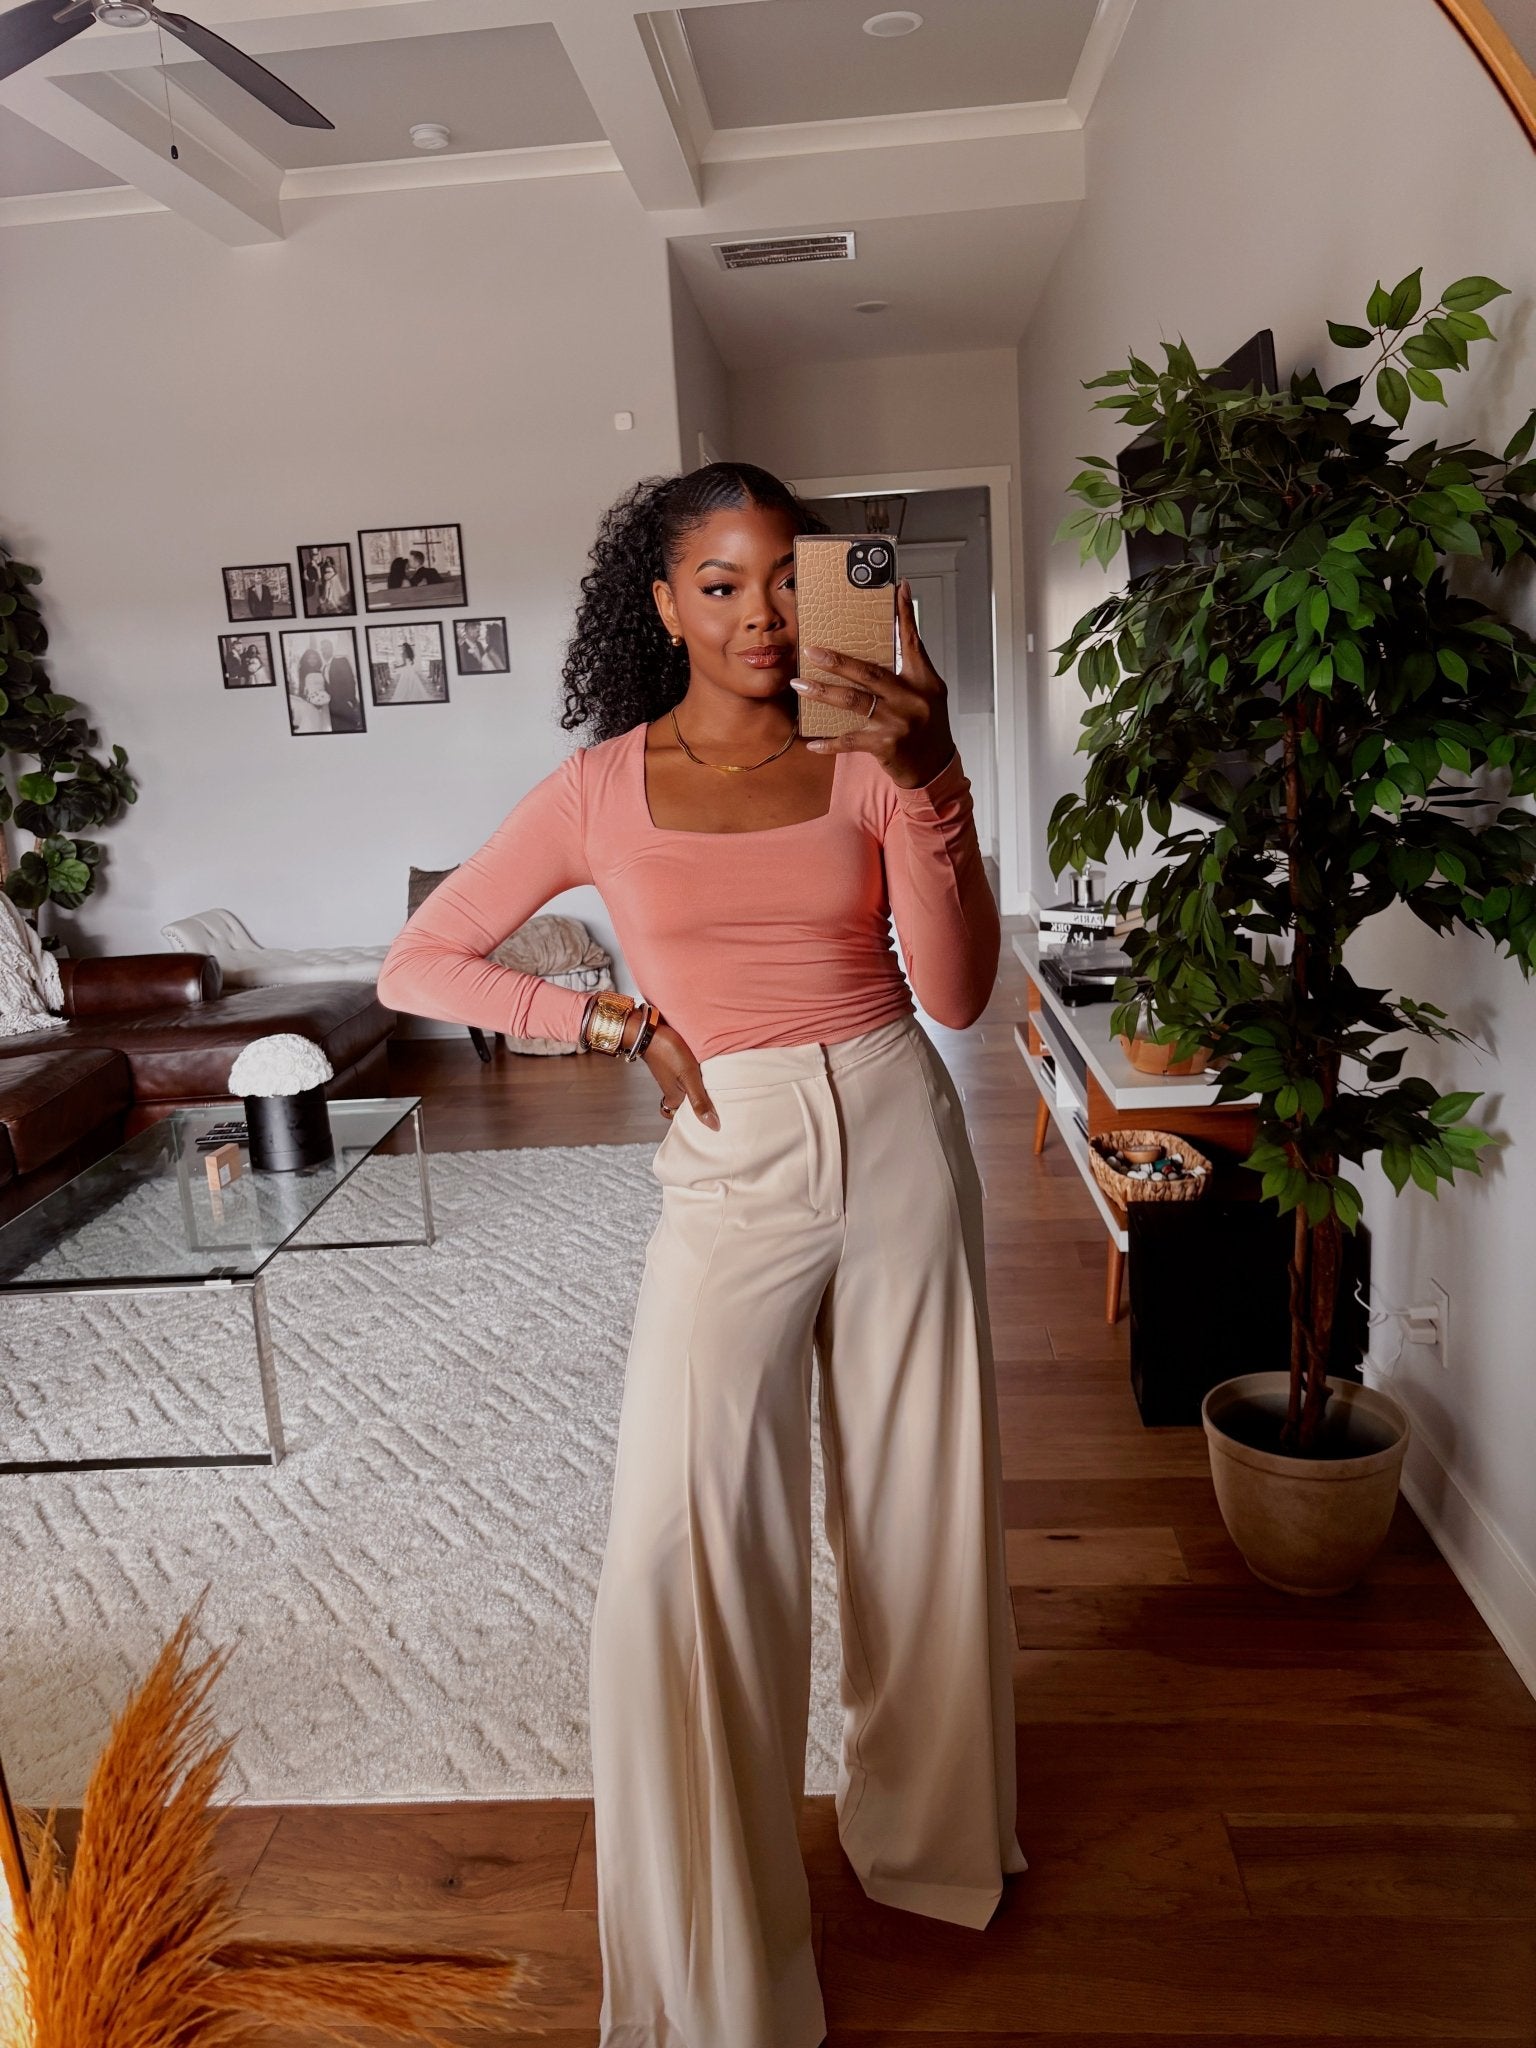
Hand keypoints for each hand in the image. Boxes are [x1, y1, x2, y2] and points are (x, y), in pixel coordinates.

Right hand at [629, 1015, 719, 1128]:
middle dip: (699, 1104)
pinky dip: (696, 1073)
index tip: (709, 1122)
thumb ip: (700, 1100)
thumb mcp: (689, 1078)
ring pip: (686, 1087)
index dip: (693, 1120)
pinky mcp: (673, 1061)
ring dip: (699, 1087)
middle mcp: (671, 1088)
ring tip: (718, 1086)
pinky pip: (686, 1073)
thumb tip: (713, 1125)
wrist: (650, 1028)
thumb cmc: (667, 1052)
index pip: (680, 1117)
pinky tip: (707, 1067)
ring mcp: (671, 1074)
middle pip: (685, 1102)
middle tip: (718, 1104)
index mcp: (674, 1097)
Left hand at [792, 578, 956, 789]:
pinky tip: (812, 742)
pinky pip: (849, 740)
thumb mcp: (927, 693)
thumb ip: (909, 668)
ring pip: (853, 702)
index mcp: (924, 681)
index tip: (896, 588)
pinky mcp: (885, 745)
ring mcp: (898, 723)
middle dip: (837, 661)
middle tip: (811, 650)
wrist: (936, 768)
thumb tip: (891, 635)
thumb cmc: (927, 727)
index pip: (912, 641)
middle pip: (870, 672)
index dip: (904, 614)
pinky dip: (829, 742)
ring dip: (823, 692)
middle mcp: (912, 699)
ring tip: (800, 684)